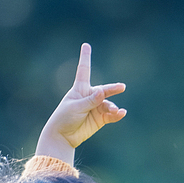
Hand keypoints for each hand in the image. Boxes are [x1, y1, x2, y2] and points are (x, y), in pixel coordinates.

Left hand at [35, 43, 126, 160]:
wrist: (62, 137)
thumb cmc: (64, 118)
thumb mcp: (76, 107)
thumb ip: (90, 100)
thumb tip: (103, 92)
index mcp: (79, 89)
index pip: (84, 71)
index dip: (85, 57)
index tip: (85, 45)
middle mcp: (89, 96)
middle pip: (104, 90)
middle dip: (112, 89)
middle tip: (122, 87)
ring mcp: (95, 108)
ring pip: (108, 104)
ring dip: (112, 107)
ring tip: (114, 111)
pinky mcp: (100, 119)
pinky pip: (111, 115)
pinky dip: (116, 114)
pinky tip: (121, 114)